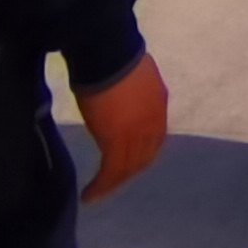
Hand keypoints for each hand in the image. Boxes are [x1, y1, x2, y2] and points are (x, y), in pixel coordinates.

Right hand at [73, 51, 168, 200]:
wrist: (107, 53)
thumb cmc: (112, 57)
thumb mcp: (130, 78)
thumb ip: (130, 94)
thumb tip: (118, 99)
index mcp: (158, 102)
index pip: (155, 138)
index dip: (142, 152)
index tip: (127, 162)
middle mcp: (154, 121)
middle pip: (144, 156)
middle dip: (129, 171)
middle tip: (111, 182)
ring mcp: (138, 133)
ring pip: (129, 168)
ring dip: (113, 183)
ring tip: (97, 193)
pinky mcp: (118, 142)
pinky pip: (112, 172)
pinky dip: (102, 186)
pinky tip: (89, 194)